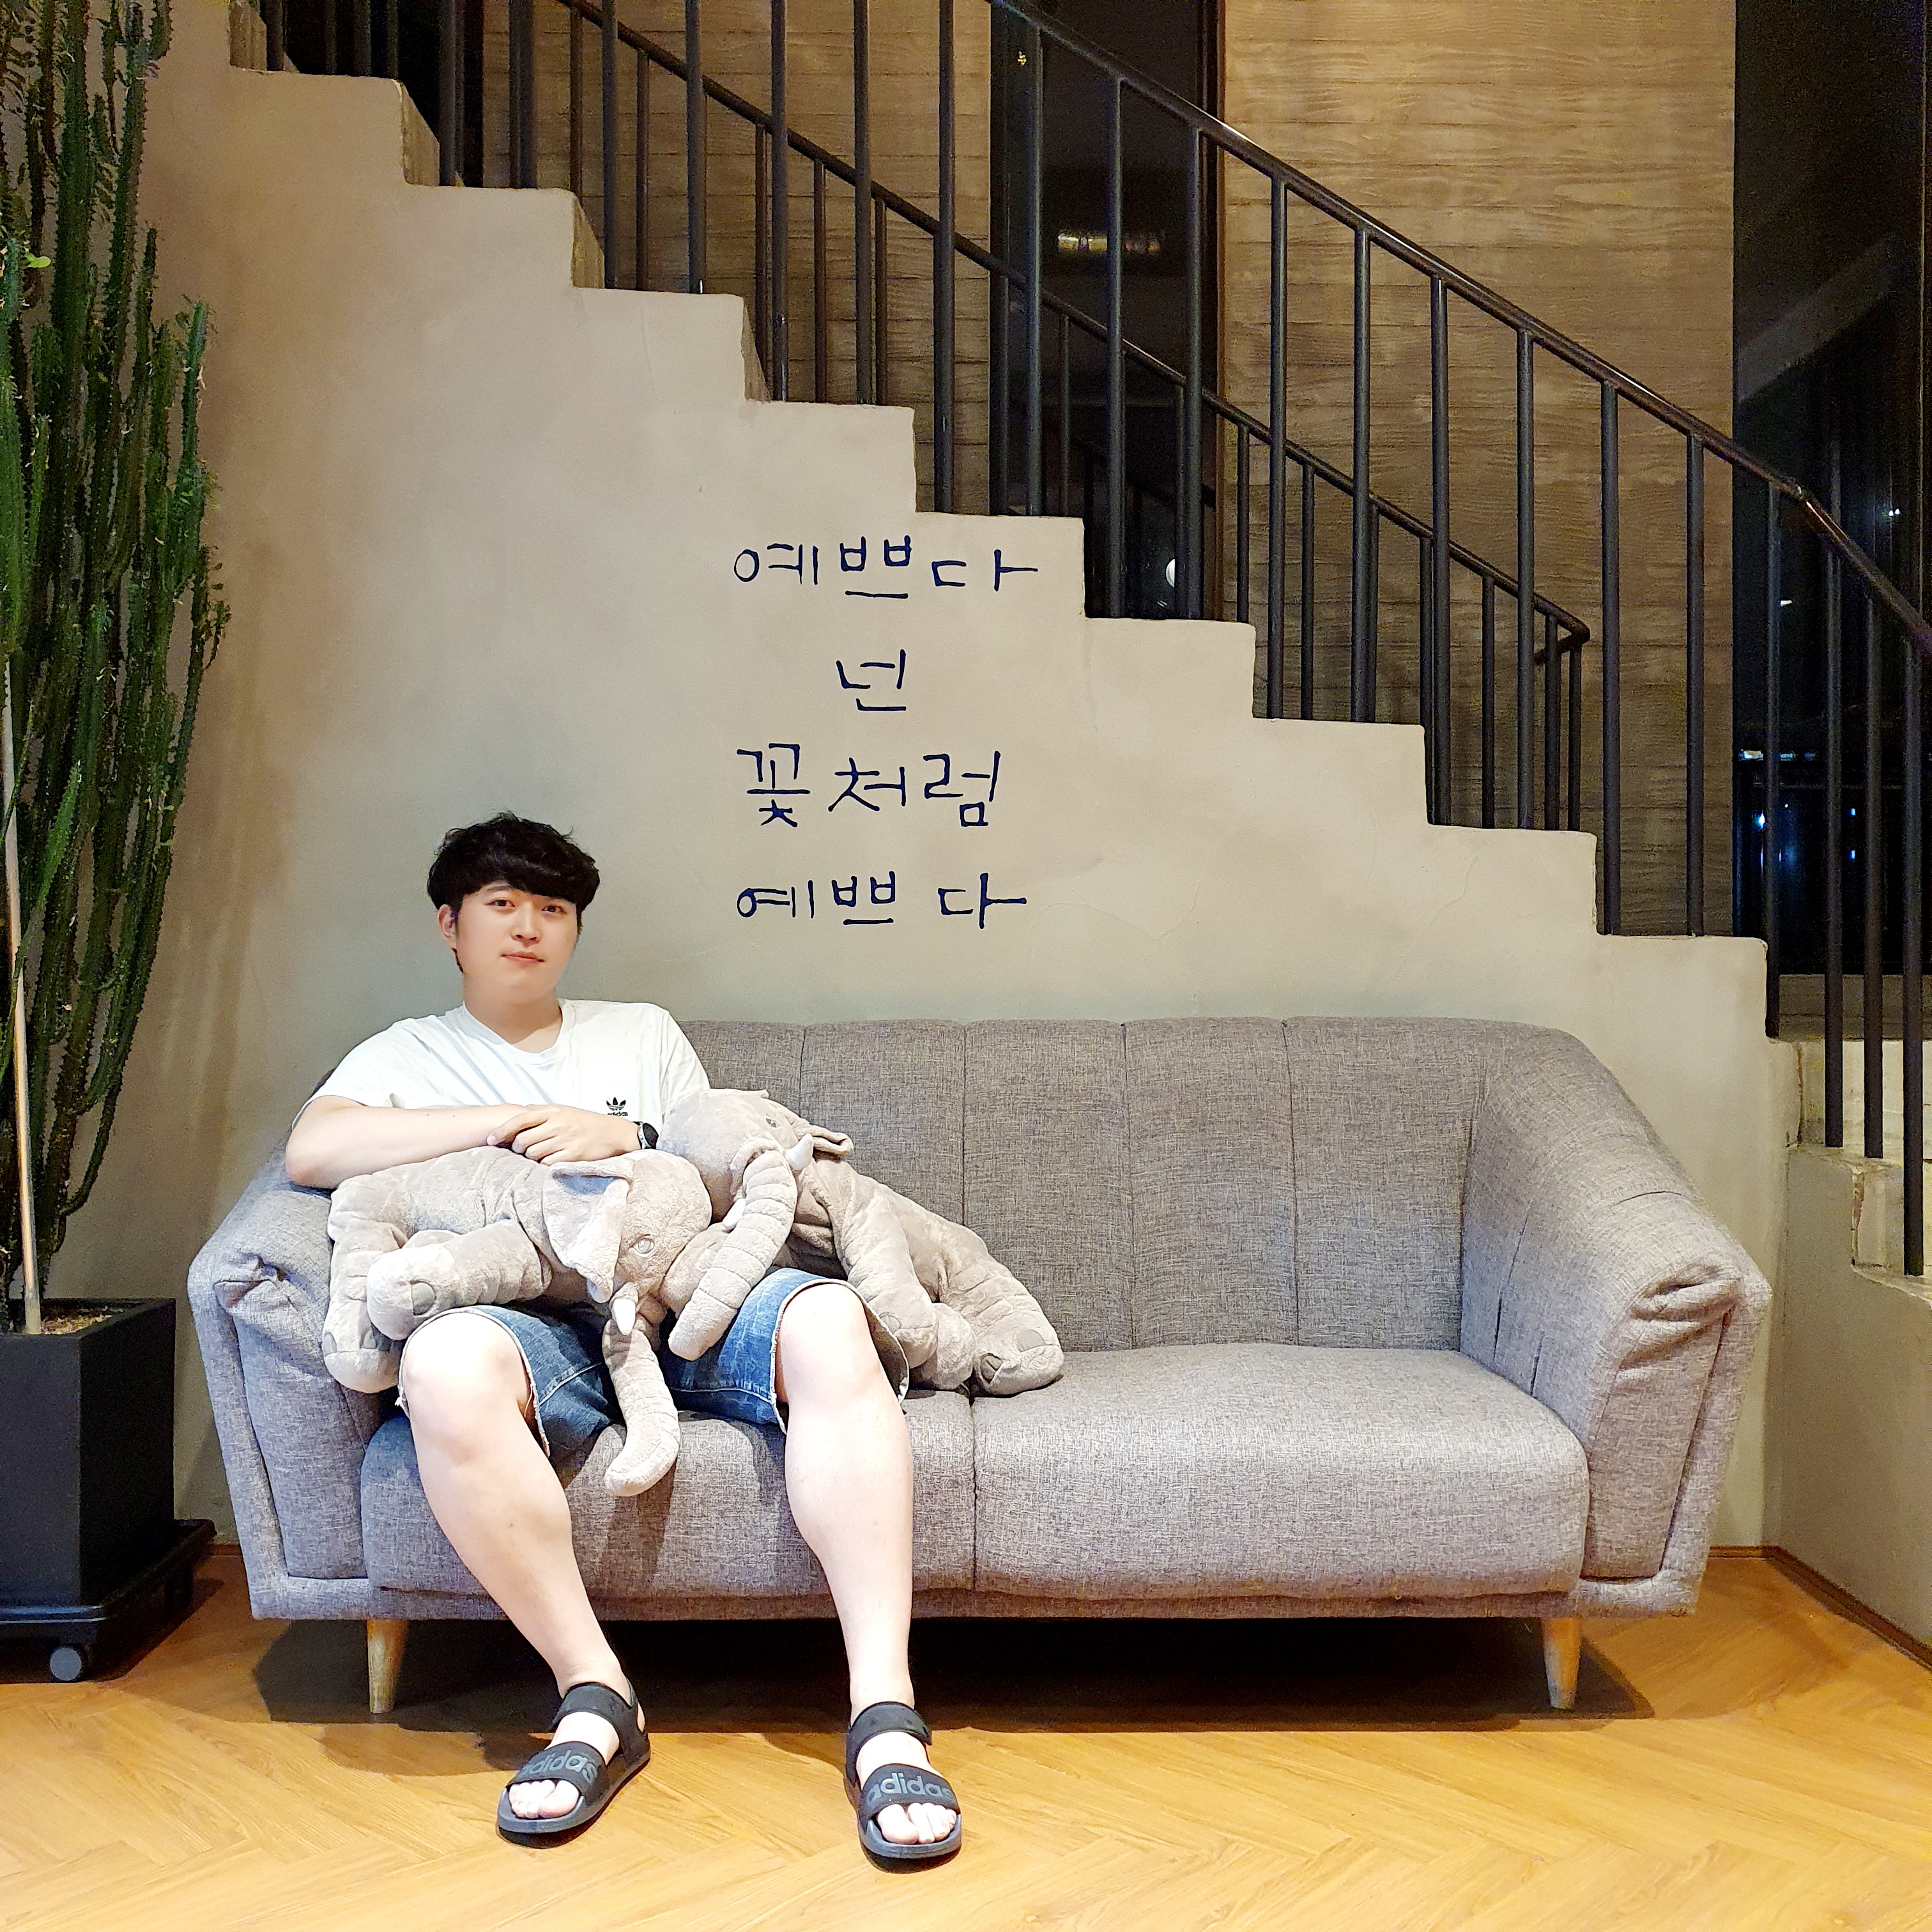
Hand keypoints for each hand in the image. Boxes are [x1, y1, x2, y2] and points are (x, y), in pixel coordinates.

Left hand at [488, 1106, 640, 1164]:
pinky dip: (543, 1165)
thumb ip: (540, 1112)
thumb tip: (516, 1115)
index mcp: (553, 1111)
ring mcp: (565, 1141)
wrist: (613, 1133)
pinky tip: (549, 1160)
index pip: (519, 1120)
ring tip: (538, 1154)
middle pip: (522, 1140)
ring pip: (532, 1154)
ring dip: (530, 1157)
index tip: (489, 1140)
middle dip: (517, 1148)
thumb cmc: (585, 1122)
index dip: (501, 1131)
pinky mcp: (572, 1156)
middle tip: (523, 1149)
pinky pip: (546, 1164)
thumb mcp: (563, 1110)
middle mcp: (558, 1124)